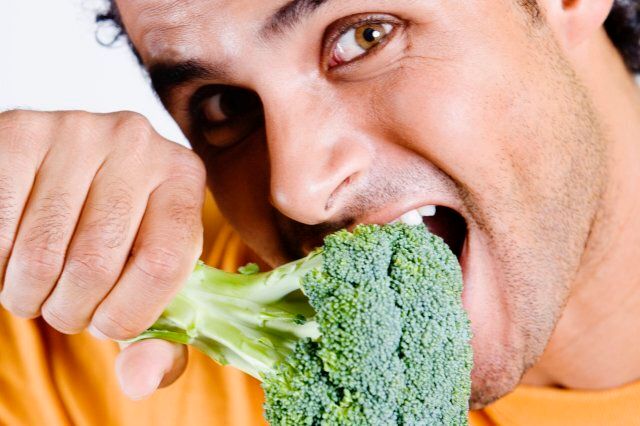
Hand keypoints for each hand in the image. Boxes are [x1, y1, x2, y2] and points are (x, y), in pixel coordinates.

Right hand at [0, 110, 201, 397]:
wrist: (70, 169)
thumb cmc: (120, 235)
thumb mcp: (152, 278)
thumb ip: (160, 337)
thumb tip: (141, 380)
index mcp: (183, 176)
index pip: (161, 264)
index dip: (128, 314)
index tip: (107, 324)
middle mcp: (137, 142)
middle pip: (95, 264)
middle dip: (71, 311)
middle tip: (65, 307)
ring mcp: (76, 130)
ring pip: (39, 255)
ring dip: (30, 295)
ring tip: (38, 284)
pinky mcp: (19, 132)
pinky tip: (13, 256)